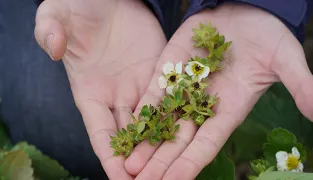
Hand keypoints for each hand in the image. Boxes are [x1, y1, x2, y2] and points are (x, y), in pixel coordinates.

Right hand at [34, 0, 165, 178]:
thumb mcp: (58, 15)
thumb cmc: (79, 6)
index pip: (100, 132)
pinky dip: (176, 116)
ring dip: (160, 145)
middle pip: (129, 135)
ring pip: (152, 122)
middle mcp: (116, 95)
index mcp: (90, 92)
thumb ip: (50, 30)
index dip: (110, 156)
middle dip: (139, 160)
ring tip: (173, 168)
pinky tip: (188, 134)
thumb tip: (53, 48)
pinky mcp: (160, 71)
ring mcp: (139, 85)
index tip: (121, 178)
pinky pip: (169, 97)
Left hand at [124, 3, 312, 179]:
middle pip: (179, 140)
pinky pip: (154, 92)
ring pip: (162, 121)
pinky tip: (128, 126)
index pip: (207, 145)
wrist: (245, 11)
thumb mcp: (285, 60)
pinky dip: (142, 110)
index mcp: (228, 110)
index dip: (190, 164)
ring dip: (146, 142)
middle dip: (160, 162)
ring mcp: (185, 87)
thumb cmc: (268, 37)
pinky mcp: (171, 69)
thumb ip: (301, 86)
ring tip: (128, 164)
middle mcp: (203, 105)